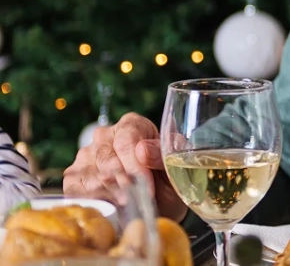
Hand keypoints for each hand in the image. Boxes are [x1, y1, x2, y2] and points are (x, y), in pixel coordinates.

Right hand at [63, 112, 187, 221]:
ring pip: (92, 177)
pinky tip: (110, 209)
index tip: (147, 188)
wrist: (155, 205)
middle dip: (123, 184)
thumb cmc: (166, 182)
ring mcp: (85, 156)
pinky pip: (77, 191)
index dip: (135, 166)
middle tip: (136, 201)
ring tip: (127, 206)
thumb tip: (142, 150)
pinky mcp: (72, 178)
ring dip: (110, 196)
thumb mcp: (171, 169)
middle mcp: (105, 136)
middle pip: (107, 159)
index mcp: (132, 125)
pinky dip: (95, 203)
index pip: (126, 140)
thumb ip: (161, 156)